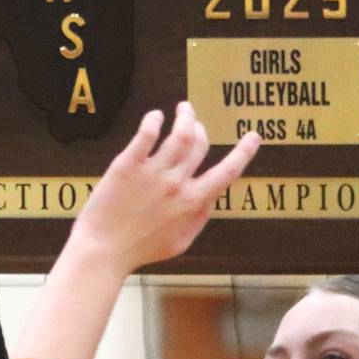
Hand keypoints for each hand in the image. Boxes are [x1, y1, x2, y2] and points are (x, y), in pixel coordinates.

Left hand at [69, 102, 258, 273]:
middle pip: (199, 144)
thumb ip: (200, 218)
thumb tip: (211, 197)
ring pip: (179, 134)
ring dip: (185, 117)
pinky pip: (147, 135)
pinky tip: (156, 116)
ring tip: (183, 109)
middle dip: (201, 127)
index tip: (254, 136)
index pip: (228, 171)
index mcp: (194, 202)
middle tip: (195, 119)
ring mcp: (153, 172)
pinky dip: (155, 120)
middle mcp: (177, 183)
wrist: (105, 249)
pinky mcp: (128, 165)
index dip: (244, 152)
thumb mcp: (182, 241)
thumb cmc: (142, 249)